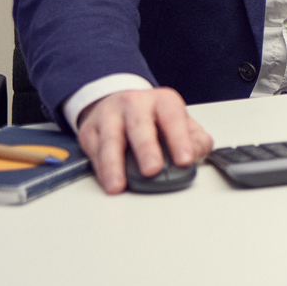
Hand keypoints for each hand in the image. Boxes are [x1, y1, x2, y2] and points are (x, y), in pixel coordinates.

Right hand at [76, 87, 212, 194]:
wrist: (121, 105)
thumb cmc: (155, 118)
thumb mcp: (181, 123)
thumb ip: (196, 139)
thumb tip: (197, 154)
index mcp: (162, 101)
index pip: (173, 118)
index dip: (180, 139)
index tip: (185, 160)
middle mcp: (135, 104)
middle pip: (139, 125)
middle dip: (146, 148)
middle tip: (152, 170)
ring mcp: (110, 115)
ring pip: (110, 139)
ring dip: (114, 164)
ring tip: (118, 184)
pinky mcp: (89, 129)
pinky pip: (94, 150)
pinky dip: (100, 168)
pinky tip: (107, 180)